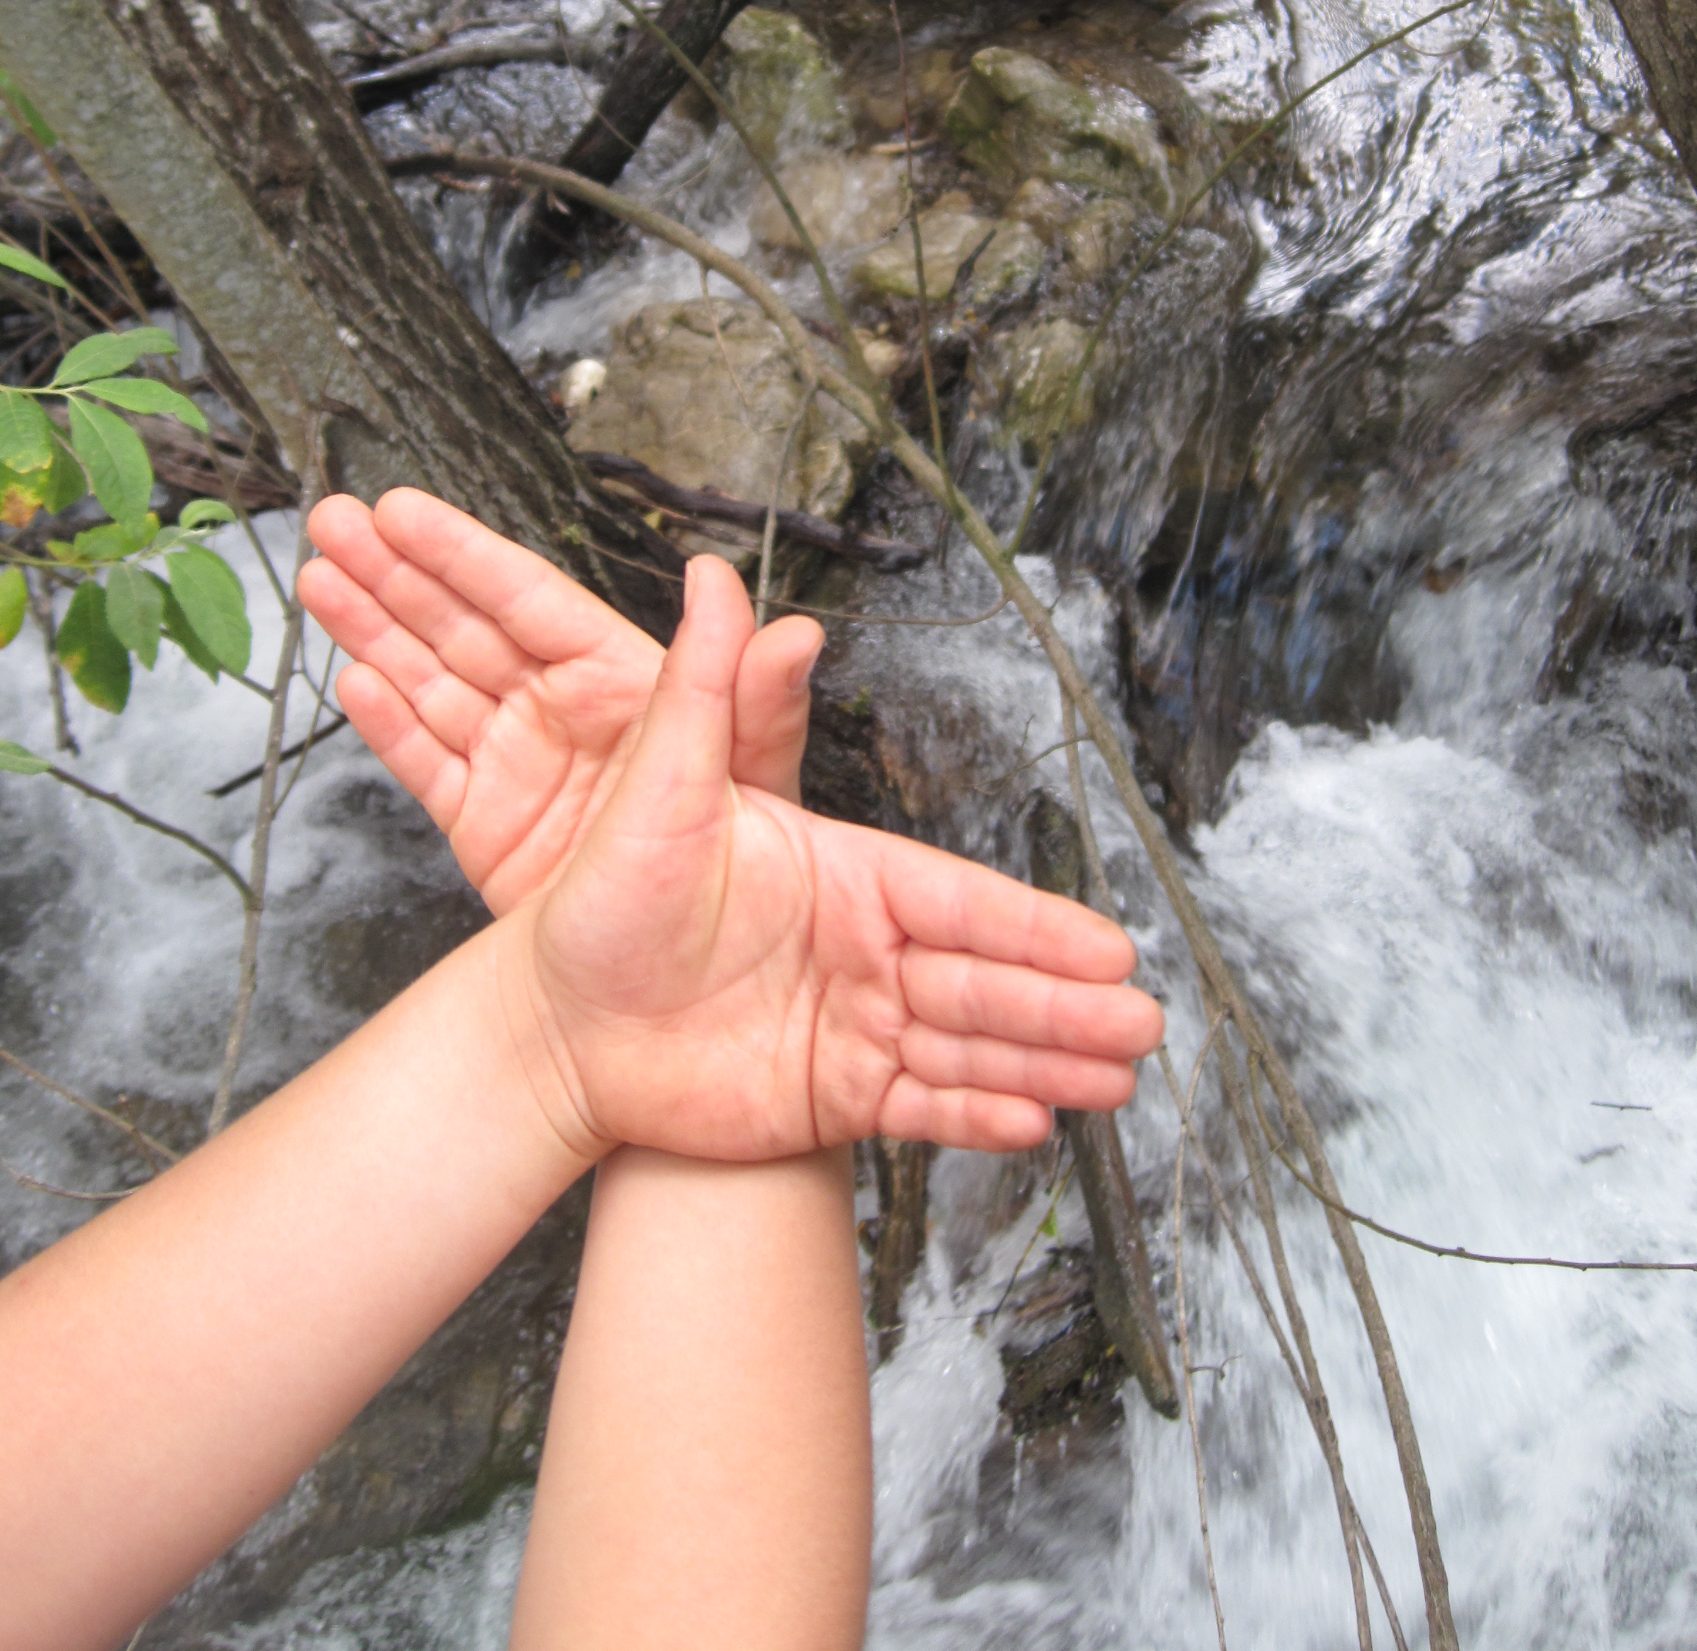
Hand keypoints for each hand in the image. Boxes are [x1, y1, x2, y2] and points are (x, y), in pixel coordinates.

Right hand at [299, 488, 821, 909]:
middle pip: (465, 625)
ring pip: (431, 680)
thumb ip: (758, 702)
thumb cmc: (739, 879)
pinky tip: (351, 679)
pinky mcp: (485, 825)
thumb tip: (791, 626)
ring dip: (372, 628)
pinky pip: (426, 761)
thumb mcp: (752, 788)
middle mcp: (563, 713)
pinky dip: (388, 724)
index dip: (463, 553)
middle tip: (334, 521)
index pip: (529, 600)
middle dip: (397, 572)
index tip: (405, 512)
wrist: (681, 996)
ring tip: (318, 577)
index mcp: (622, 685)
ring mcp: (518, 766)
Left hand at [507, 554, 1163, 1159]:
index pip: (956, 899)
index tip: (1106, 947)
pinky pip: (913, 1107)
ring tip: (1117, 1085)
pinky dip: (971, 1117)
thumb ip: (702, 690)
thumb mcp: (655, 787)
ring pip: (964, 1045)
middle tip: (1143, 1029)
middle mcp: (860, 948)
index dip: (1032, 925)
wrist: (553, 1021)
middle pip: (980, 978)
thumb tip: (710, 570)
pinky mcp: (825, 1094)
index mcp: (841, 873)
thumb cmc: (600, 896)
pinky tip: (1033, 1125)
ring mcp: (850, 1024)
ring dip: (1041, 1062)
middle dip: (1061, 1004)